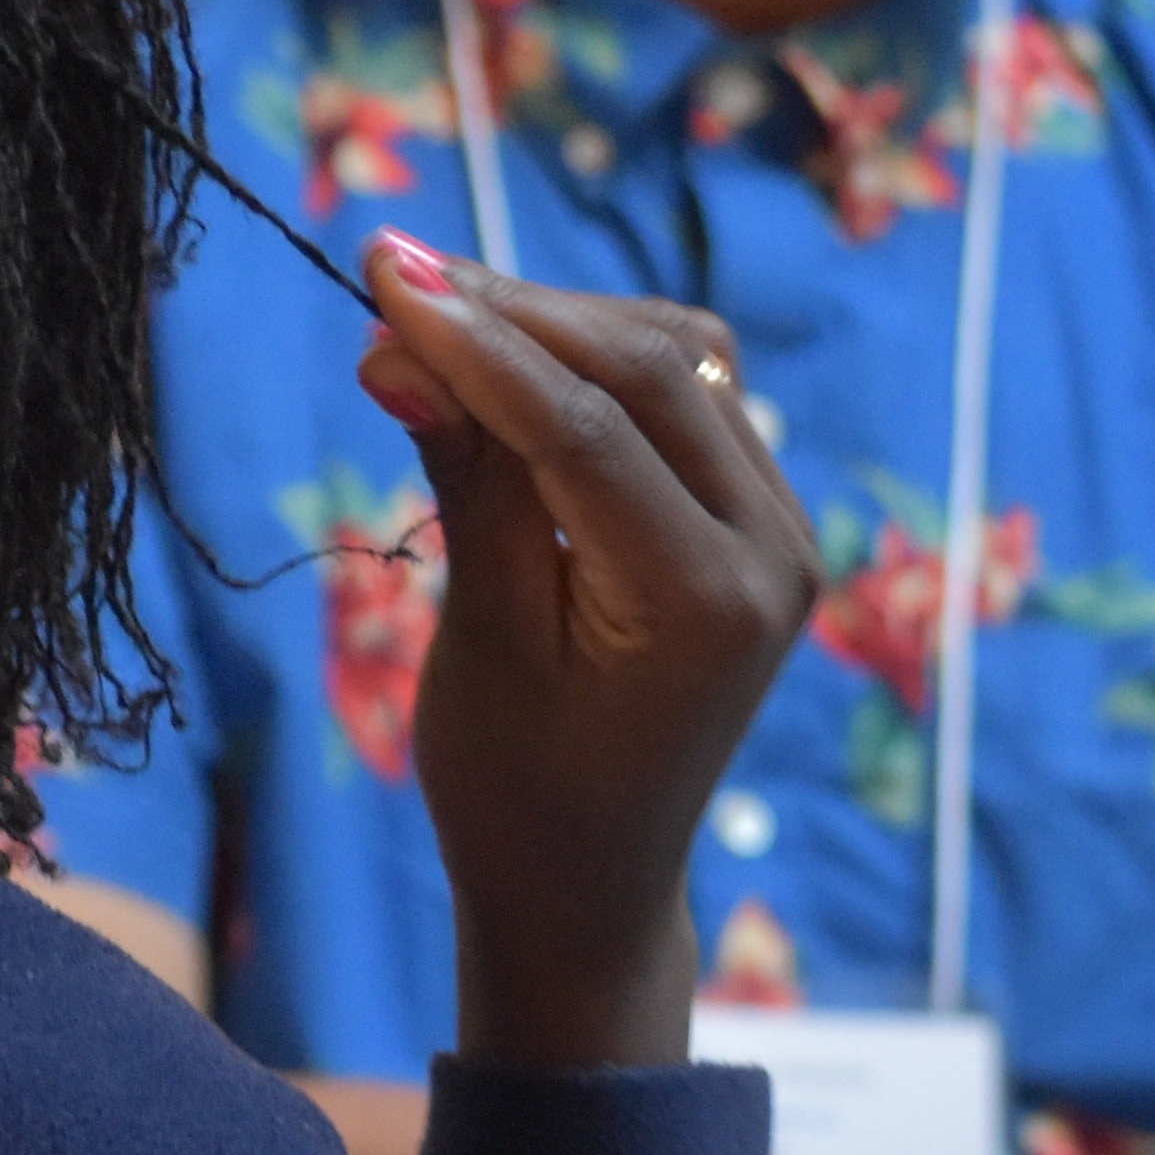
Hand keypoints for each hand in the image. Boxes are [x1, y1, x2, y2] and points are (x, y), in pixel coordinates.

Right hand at [355, 236, 818, 1073]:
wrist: (588, 883)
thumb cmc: (516, 790)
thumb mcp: (481, 640)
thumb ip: (466, 480)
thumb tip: (400, 345)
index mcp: (706, 602)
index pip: (587, 424)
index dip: (475, 338)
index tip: (378, 271)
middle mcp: (771, 549)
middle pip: (647, 366)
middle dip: (512, 311)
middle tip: (387, 279)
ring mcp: (777, 528)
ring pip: (676, 359)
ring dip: (556, 322)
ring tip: (436, 316)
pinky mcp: (754, 516)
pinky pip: (688, 393)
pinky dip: (595, 359)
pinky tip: (509, 358)